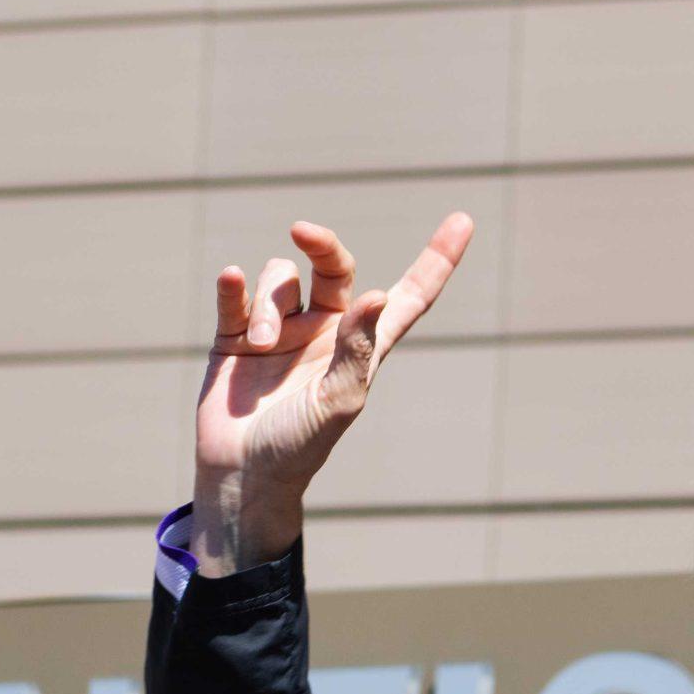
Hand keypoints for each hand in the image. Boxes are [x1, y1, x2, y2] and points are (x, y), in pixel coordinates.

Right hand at [192, 212, 474, 574]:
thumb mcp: (339, 400)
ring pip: (279, 278)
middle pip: (333, 265)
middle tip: (303, 230)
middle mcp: (325, 329)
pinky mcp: (235, 334)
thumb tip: (379, 294)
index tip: (463, 220)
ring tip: (260, 346)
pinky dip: (234, 285)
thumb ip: (358, 348)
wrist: (242, 472)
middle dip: (322, 243)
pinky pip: (236, 293)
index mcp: (363, 345)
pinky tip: (230, 279)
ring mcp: (280, 329)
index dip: (436, 260)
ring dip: (268, 304)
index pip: (409, 295)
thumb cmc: (300, 446)